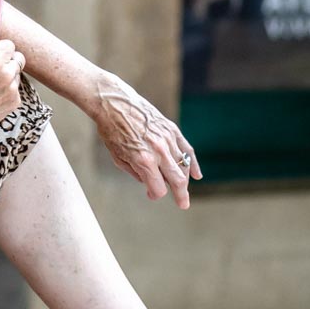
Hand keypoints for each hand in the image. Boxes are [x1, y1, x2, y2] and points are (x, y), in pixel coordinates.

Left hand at [91, 75, 200, 207]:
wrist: (114, 104)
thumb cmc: (112, 131)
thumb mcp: (118, 158)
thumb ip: (136, 173)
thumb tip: (150, 184)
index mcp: (144, 160)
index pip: (158, 188)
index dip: (154, 194)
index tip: (151, 194)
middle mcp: (159, 151)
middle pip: (177, 180)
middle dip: (181, 195)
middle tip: (183, 205)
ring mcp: (167, 139)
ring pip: (183, 166)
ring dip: (184, 180)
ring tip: (182, 188)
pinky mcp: (172, 129)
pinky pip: (187, 149)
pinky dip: (193, 163)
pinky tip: (197, 174)